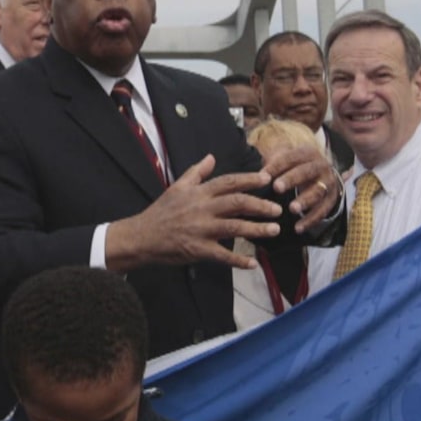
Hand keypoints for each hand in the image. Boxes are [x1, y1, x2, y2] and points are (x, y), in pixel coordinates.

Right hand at [105, 154, 280, 271]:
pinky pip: (222, 255)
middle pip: (237, 203)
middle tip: (277, 209)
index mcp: (199, 192)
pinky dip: (238, 260)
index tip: (267, 179)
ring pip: (234, 227)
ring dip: (256, 229)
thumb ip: (196, 172)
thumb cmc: (161, 211)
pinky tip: (253, 263)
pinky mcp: (198, 250)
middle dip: (260, 205)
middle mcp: (202, 209)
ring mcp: (201, 230)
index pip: (228, 182)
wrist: (142, 236)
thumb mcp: (177, 186)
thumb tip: (211, 157)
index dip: (249, 180)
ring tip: (274, 230)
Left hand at [263, 144, 340, 232]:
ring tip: (292, 209)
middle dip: (291, 179)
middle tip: (276, 188)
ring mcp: (329, 183)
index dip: (277, 165)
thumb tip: (260, 174)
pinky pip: (323, 211)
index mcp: (308, 153)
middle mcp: (321, 166)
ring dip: (305, 201)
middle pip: (306, 172)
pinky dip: (311, 220)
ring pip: (318, 192)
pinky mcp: (332, 200)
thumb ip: (273, 161)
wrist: (324, 175)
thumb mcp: (286, 158)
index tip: (262, 175)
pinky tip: (298, 228)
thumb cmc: (296, 166)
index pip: (291, 156)